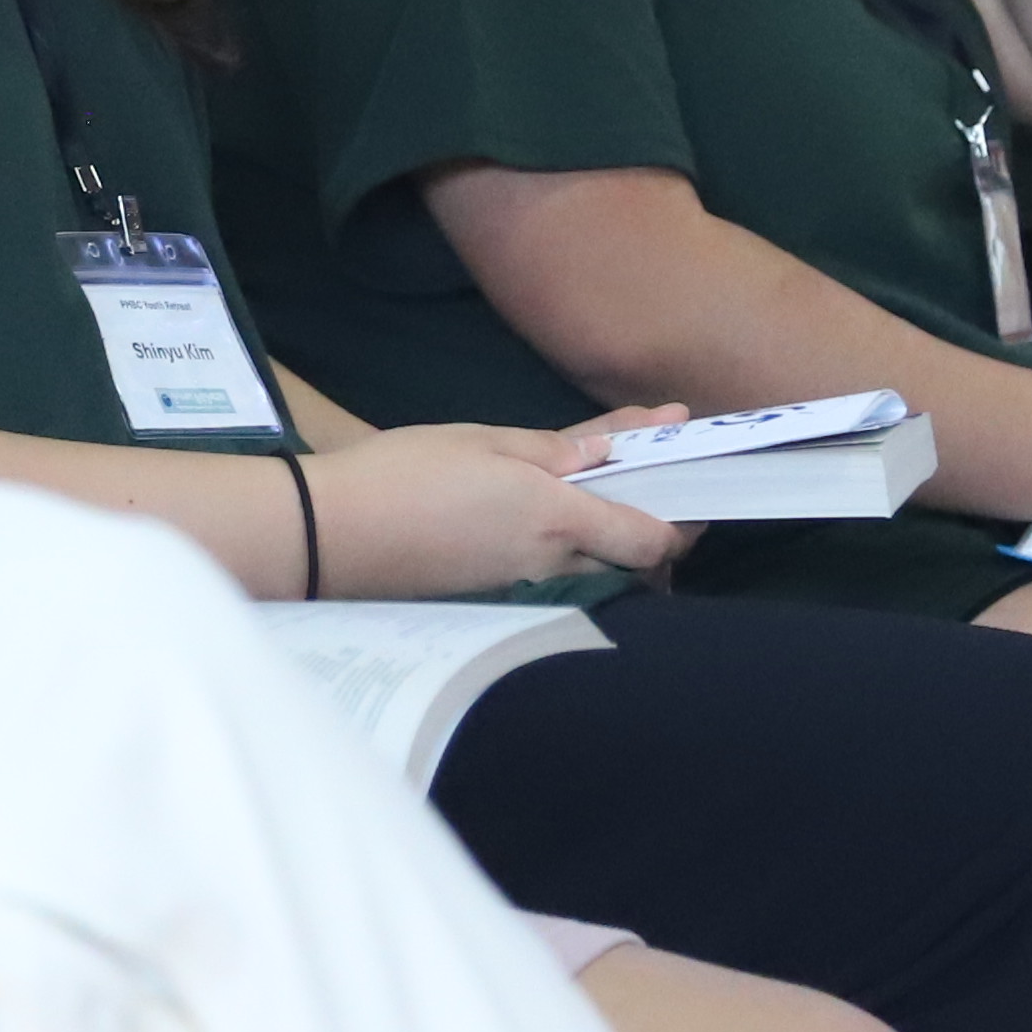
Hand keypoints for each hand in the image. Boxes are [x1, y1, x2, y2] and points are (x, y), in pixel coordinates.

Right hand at [309, 422, 684, 595]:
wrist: (332, 535)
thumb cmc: (406, 474)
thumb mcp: (484, 442)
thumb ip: (555, 450)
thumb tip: (610, 451)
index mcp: (557, 518)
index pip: (651, 539)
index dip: (685, 521)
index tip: (699, 487)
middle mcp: (549, 561)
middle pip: (630, 559)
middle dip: (657, 527)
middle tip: (664, 482)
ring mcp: (520, 582)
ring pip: (592, 565)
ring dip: (614, 536)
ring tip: (612, 489)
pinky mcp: (492, 590)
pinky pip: (552, 569)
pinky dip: (572, 545)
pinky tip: (556, 512)